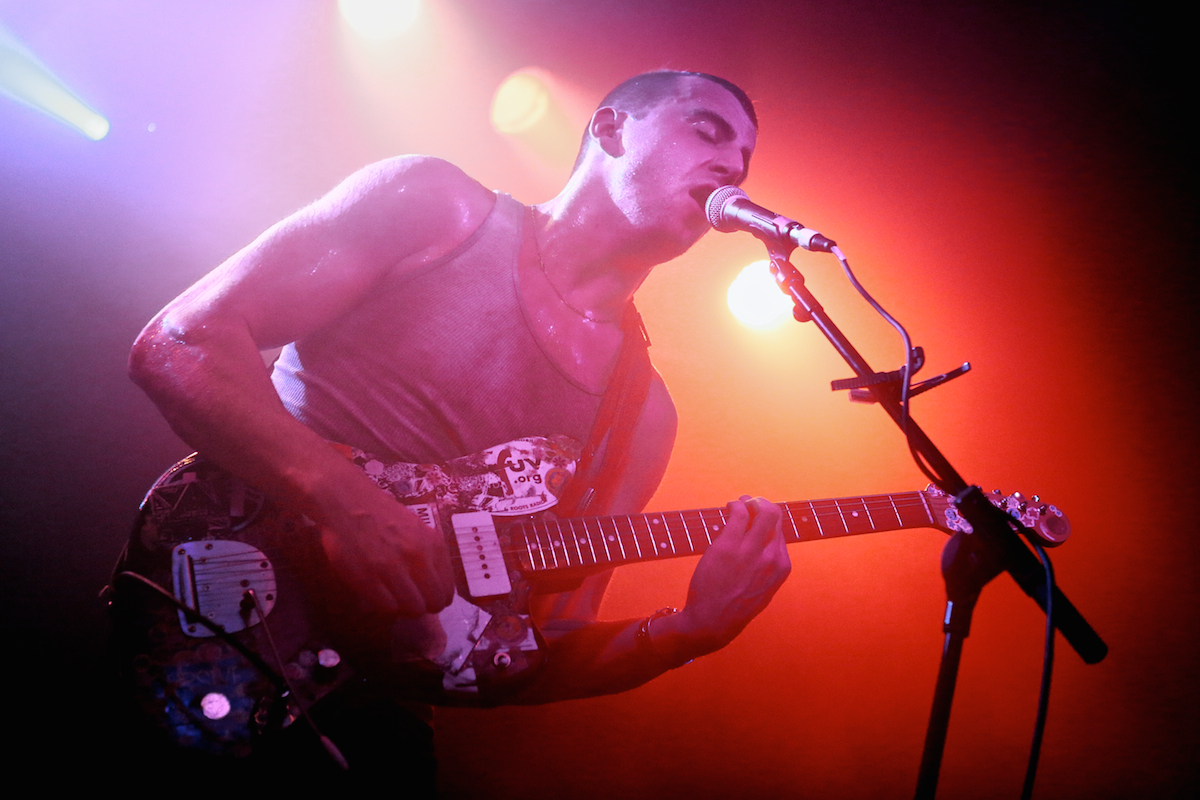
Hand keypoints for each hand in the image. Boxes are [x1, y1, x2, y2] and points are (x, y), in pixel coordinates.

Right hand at [314, 467, 455, 617]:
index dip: (437, 599)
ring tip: (394, 599)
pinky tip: (380, 597)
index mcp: (432, 545)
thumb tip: (437, 588)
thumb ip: (430, 556)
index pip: (447, 590)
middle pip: (434, 603)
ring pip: (413, 609)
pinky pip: (388, 608)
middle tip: (410, 602)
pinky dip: (386, 608)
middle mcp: (417, 557)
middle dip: (424, 607)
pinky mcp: (367, 577)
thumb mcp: (419, 530)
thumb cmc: (384, 517)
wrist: (348, 502)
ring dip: (405, 609)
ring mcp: (392, 568)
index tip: (426, 598)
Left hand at [661, 496, 791, 657]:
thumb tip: (770, 548)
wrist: (712, 622)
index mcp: (781, 567)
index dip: (770, 521)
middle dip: (763, 504)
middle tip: (750, 503)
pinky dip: (735, 505)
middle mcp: (770, 557)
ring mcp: (750, 550)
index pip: (781, 532)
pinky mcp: (728, 545)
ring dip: (749, 501)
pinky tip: (730, 507)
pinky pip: (738, 514)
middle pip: (775, 515)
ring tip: (739, 503)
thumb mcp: (764, 591)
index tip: (758, 517)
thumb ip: (770, 569)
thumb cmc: (736, 608)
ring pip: (760, 509)